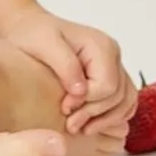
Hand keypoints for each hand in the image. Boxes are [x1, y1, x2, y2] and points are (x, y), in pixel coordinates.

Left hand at [0, 6, 135, 136]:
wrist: (29, 27)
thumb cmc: (34, 33)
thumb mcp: (44, 44)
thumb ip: (66, 66)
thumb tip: (81, 91)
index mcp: (102, 46)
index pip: (107, 85)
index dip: (88, 102)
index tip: (64, 107)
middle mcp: (113, 57)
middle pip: (118, 97)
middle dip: (94, 114)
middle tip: (70, 125)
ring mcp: (113, 67)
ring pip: (125, 102)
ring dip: (105, 120)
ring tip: (80, 129)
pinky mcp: (108, 77)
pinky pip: (122, 102)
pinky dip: (111, 116)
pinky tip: (91, 124)